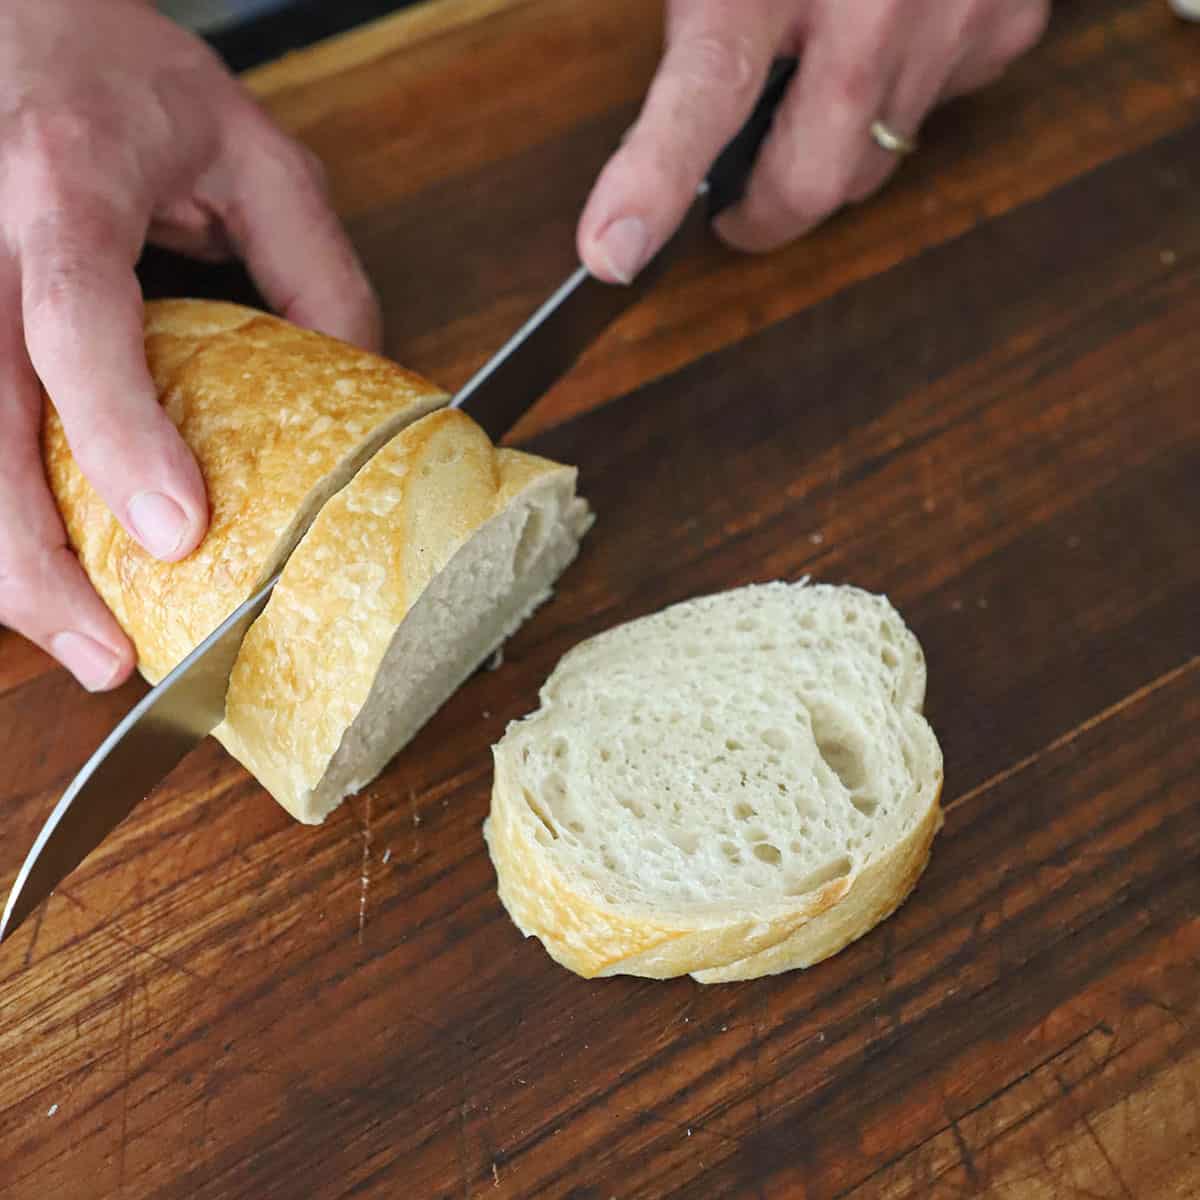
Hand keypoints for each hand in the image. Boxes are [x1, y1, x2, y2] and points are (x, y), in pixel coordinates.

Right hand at [0, 0, 380, 690]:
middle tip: (105, 654)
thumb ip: (315, 268)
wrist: (13, 17)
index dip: (116, 430)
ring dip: (1, 559)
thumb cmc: (122, 77)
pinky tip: (39, 572)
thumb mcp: (252, 150)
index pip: (74, 317)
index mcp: (64, 181)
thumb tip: (366, 389)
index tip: (174, 530)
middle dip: (27, 554)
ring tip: (77, 640)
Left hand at [578, 0, 1048, 280]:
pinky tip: (886, 40)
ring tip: (810, 86)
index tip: (612, 254)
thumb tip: (680, 111)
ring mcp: (951, 18)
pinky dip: (899, 99)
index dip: (652, 181)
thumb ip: (704, 15)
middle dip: (765, 211)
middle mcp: (871, 7)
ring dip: (830, 154)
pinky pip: (936, 110)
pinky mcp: (1007, 23)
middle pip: (811, 183)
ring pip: (875, 162)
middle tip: (729, 200)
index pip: (705, 92)